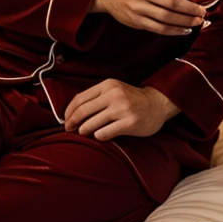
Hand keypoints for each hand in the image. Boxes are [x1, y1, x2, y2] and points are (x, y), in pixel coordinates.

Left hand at [64, 79, 179, 140]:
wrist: (157, 104)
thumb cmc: (132, 99)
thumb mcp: (114, 90)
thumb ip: (97, 97)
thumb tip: (73, 112)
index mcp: (107, 85)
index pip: (79, 98)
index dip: (68, 111)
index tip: (65, 119)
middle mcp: (114, 95)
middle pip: (82, 111)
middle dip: (72, 122)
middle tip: (69, 129)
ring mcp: (122, 109)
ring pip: (91, 124)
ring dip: (84, 130)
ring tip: (84, 132)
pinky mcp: (129, 123)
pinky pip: (104, 133)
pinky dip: (98, 136)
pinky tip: (100, 135)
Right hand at [90, 0, 204, 35]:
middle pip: (170, 2)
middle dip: (190, 9)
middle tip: (202, 11)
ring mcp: (138, 9)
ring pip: (166, 18)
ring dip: (184, 22)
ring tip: (196, 22)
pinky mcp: (136, 22)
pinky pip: (158, 28)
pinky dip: (173, 30)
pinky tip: (184, 30)